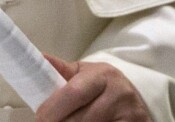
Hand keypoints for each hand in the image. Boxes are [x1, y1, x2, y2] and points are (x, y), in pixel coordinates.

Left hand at [35, 55, 151, 121]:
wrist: (134, 102)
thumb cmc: (103, 87)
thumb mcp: (86, 74)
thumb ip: (62, 71)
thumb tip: (40, 58)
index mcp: (103, 75)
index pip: (74, 92)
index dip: (52, 108)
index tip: (40, 116)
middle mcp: (118, 93)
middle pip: (78, 118)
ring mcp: (128, 114)